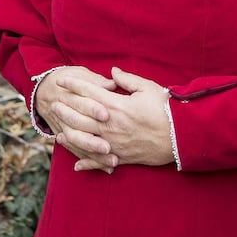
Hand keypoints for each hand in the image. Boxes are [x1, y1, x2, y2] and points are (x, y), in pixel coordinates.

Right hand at [34, 66, 117, 171]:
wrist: (43, 89)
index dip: (93, 108)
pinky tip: (106, 169)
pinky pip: (78, 151)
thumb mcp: (81, 74)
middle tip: (109, 147)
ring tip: (112, 161)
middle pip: (78, 128)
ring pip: (78, 144)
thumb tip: (113, 84)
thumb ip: (98, 81)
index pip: (82, 102)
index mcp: (71, 94)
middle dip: (93, 140)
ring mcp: (64, 128)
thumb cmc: (69, 79)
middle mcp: (66, 114)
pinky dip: (90, 161)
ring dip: (94, 154)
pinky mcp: (66, 137)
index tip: (106, 115)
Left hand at [56, 66, 173, 171]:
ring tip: (58, 130)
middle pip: (82, 117)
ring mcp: (115, 143)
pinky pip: (101, 162)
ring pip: (86, 140)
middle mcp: (112, 125)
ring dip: (70, 135)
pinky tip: (76, 164)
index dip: (75, 86)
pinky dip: (87, 163)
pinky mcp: (122, 157)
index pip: (90, 93)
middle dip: (66, 109)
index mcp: (117, 106)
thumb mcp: (148, 88)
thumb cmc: (166, 108)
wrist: (182, 136)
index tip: (62, 81)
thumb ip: (127, 80)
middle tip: (54, 103)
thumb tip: (112, 72)